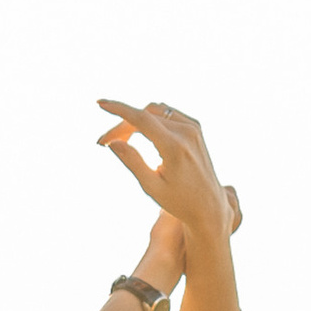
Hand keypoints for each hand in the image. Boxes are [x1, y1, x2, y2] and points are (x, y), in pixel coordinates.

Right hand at [99, 99, 241, 252]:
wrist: (209, 206)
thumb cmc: (179, 202)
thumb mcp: (152, 187)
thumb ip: (132, 162)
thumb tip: (112, 142)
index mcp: (175, 148)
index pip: (141, 119)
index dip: (119, 110)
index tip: (100, 104)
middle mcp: (186, 132)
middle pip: (145, 116)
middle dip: (123, 125)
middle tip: (105, 142)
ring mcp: (193, 128)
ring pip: (155, 112)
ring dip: (135, 121)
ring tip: (122, 140)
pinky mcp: (195, 127)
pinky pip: (166, 114)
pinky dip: (150, 119)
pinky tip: (140, 132)